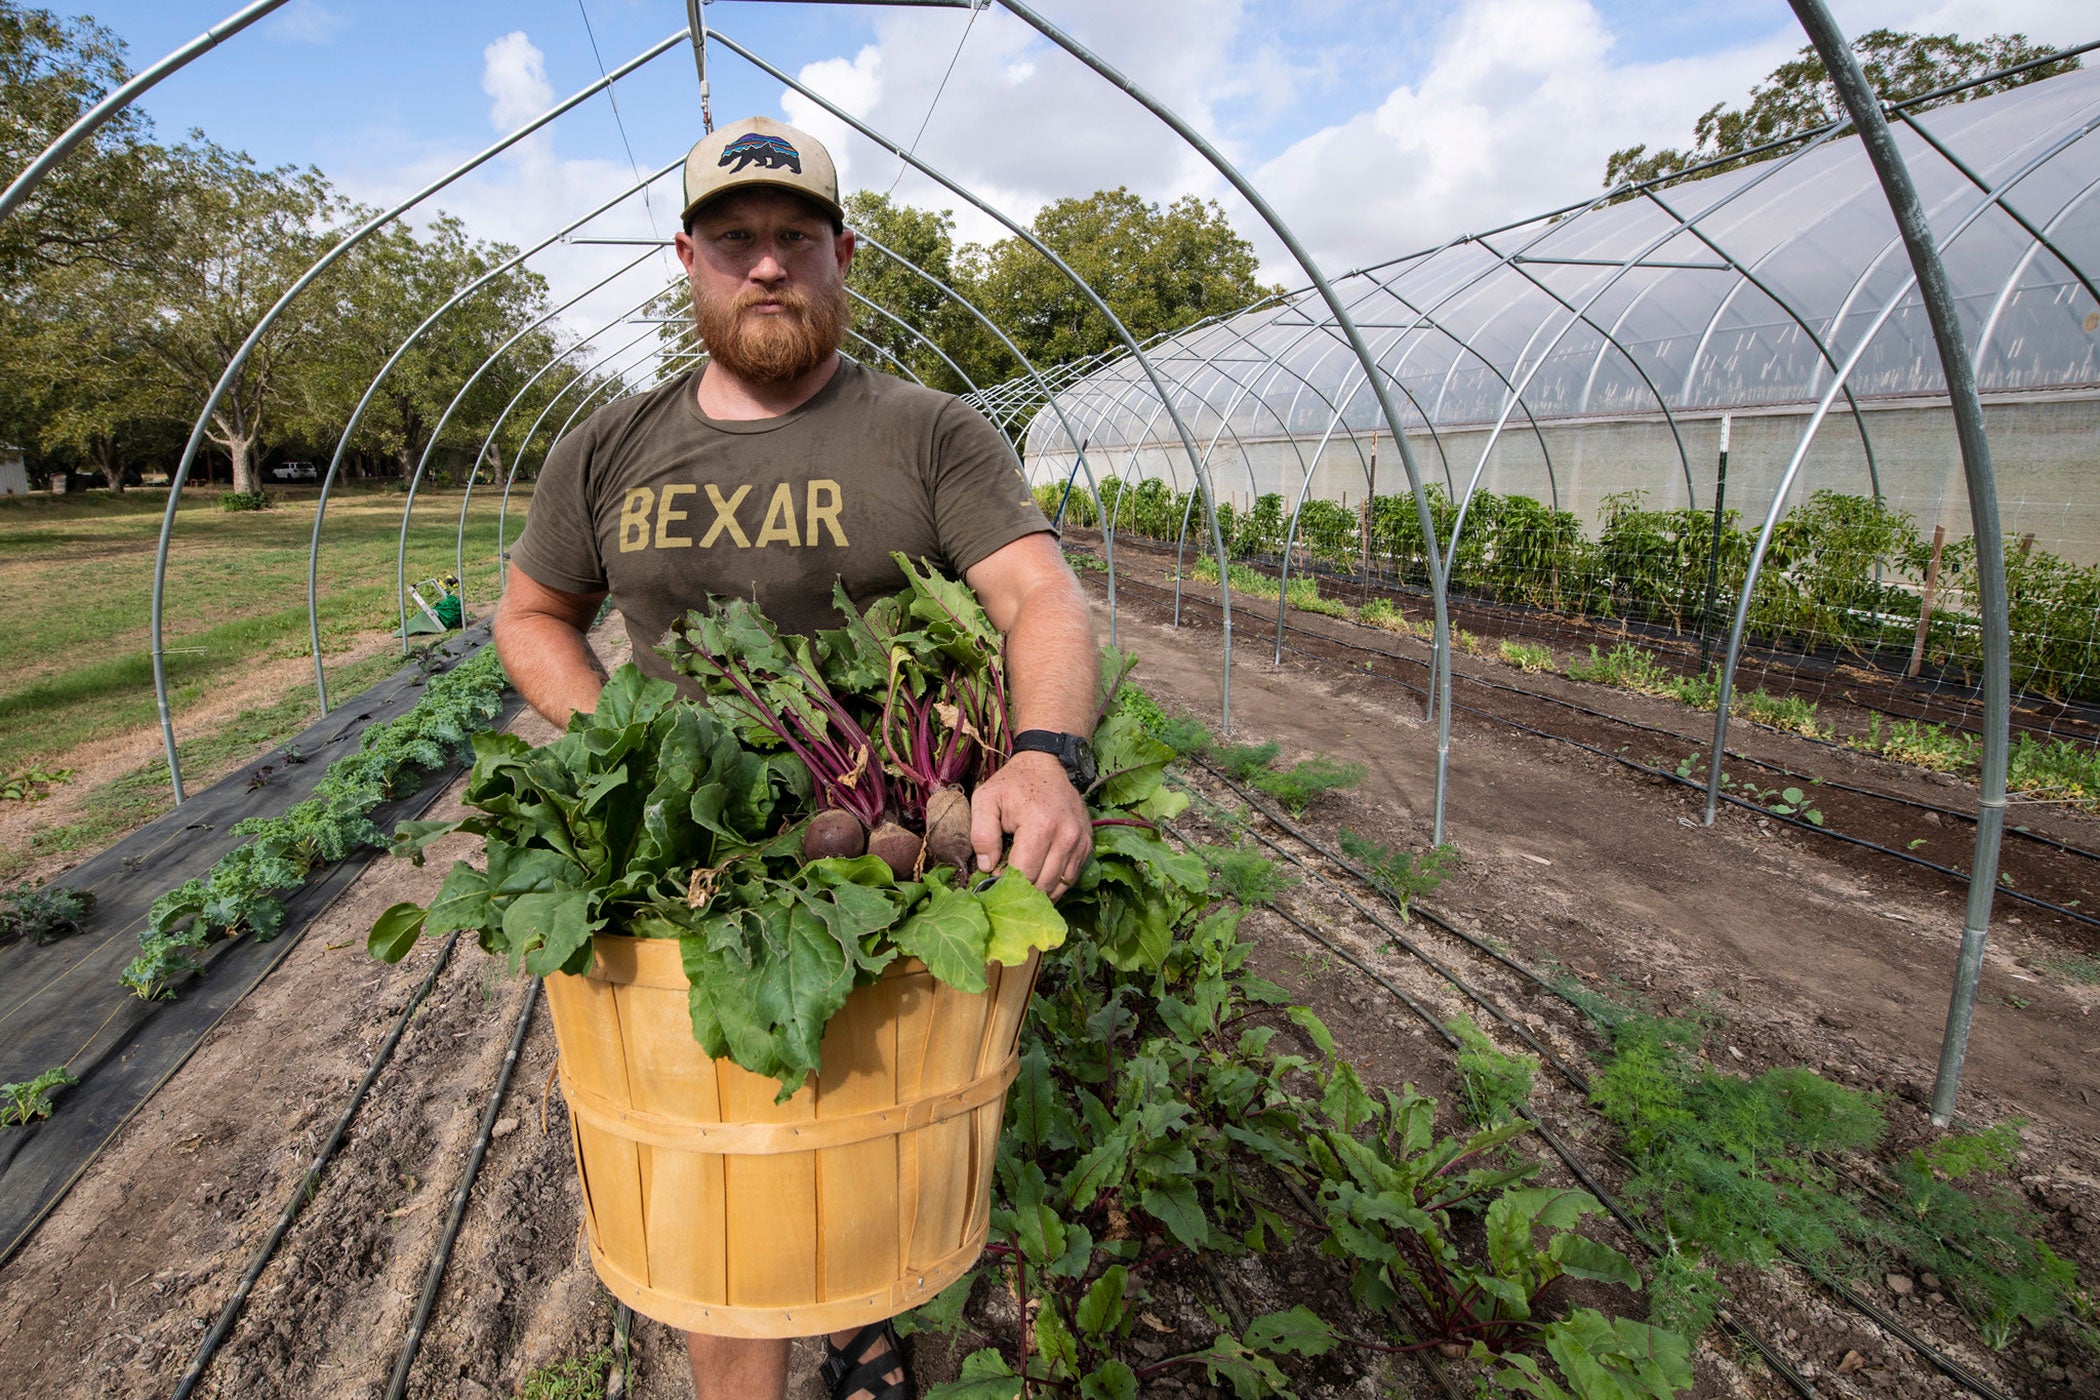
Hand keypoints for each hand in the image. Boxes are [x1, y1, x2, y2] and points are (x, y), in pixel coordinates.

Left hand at [969, 751, 1090, 900]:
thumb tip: (987, 867)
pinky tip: (1039, 878)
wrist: (1047, 764)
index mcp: (1039, 825)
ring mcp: (1079, 842)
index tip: (992, 880)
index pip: (1024, 874)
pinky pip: (1071, 878)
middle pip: (1043, 885)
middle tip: (1005, 885)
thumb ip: (981, 834)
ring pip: (1059, 886)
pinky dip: (1055, 884)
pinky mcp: (1086, 845)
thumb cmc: (1013, 783)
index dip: (1004, 883)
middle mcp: (1066, 836)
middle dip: (1021, 891)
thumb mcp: (986, 799)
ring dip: (1039, 891)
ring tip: (1021, 884)